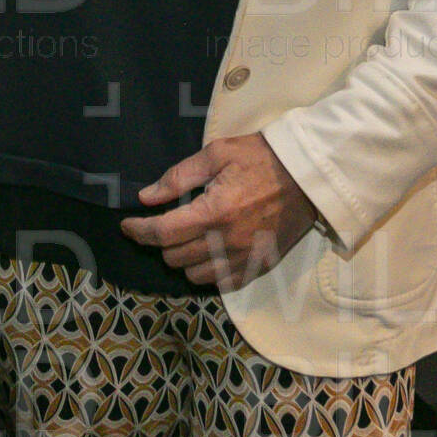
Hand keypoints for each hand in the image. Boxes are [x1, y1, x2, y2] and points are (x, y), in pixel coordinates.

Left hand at [120, 133, 319, 290]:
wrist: (308, 175)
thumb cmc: (262, 157)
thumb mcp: (218, 153)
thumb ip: (179, 176)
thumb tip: (146, 197)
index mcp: (214, 211)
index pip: (162, 232)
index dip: (138, 231)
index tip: (127, 225)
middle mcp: (226, 241)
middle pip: (174, 257)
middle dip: (160, 241)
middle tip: (164, 223)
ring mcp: (243, 257)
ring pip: (193, 275)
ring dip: (182, 258)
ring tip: (188, 237)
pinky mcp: (258, 266)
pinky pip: (220, 282)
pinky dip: (207, 272)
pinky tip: (209, 253)